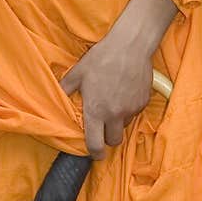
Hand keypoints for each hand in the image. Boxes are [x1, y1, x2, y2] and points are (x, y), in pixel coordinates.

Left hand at [59, 31, 155, 158]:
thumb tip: (57, 96)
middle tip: (103, 128)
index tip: (95, 154)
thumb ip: (65, 89)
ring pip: (125, 126)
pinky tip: (124, 92)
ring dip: (119, 122)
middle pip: (114, 141)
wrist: (130, 46)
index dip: (94, 153)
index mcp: (96, 111)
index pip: (95, 144)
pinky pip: (135, 112)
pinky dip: (129, 108)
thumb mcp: (78, 73)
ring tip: (113, 103)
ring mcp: (131, 109)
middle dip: (108, 139)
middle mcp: (115, 114)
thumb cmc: (102, 58)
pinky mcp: (143, 102)